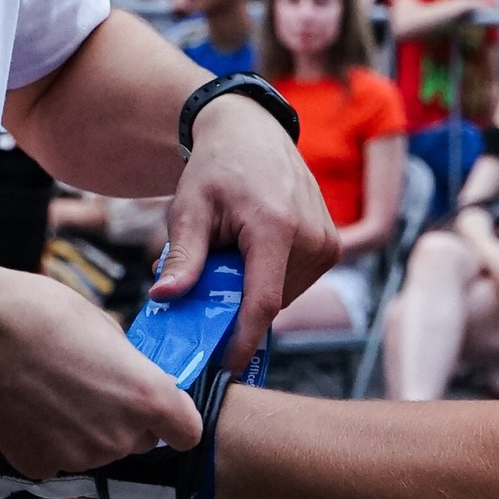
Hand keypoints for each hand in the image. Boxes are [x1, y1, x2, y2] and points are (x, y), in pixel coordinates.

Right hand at [0, 264, 198, 474]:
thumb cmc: (42, 315)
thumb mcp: (108, 328)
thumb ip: (132, 367)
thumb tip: (134, 380)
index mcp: (147, 398)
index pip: (187, 433)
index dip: (175, 420)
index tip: (160, 410)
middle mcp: (120, 437)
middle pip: (140, 441)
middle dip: (125, 421)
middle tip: (90, 387)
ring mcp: (80, 457)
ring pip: (98, 451)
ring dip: (85, 431)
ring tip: (52, 391)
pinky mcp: (40, 466)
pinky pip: (58, 459)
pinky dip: (48, 441)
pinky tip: (29, 408)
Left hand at [149, 93, 337, 365]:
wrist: (253, 133)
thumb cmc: (217, 168)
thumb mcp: (190, 208)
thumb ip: (183, 256)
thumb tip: (165, 296)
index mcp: (276, 227)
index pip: (262, 304)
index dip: (242, 341)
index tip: (221, 365)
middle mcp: (311, 237)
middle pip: (269, 302)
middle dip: (234, 305)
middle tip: (204, 281)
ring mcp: (327, 243)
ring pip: (283, 296)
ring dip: (252, 290)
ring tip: (230, 256)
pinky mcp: (332, 247)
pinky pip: (295, 283)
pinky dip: (269, 278)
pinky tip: (251, 252)